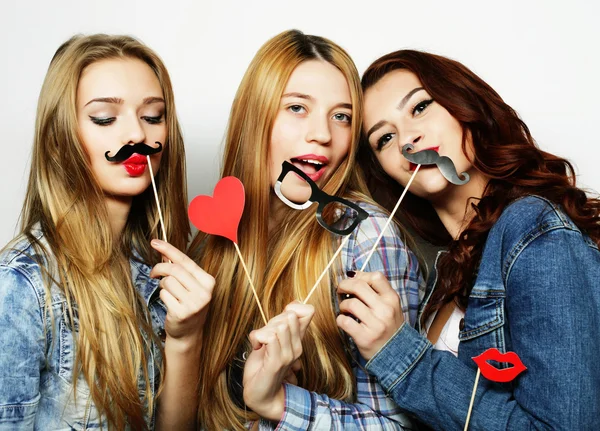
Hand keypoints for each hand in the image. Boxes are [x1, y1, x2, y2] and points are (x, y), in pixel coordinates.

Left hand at [150, 239, 213, 350]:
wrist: (188, 333)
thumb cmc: (188, 304)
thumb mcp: (189, 285)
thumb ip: (180, 268)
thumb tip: (163, 250)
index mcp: (208, 281)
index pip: (185, 261)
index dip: (168, 249)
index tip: (154, 242)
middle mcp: (204, 291)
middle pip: (175, 269)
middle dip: (160, 268)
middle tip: (154, 273)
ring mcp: (194, 303)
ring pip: (168, 282)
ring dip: (162, 285)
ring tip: (168, 292)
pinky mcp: (182, 313)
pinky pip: (164, 295)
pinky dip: (163, 296)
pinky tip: (169, 303)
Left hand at [243, 302, 313, 420]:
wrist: (260, 395)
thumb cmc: (262, 367)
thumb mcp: (272, 339)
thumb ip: (280, 323)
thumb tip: (293, 303)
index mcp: (297, 339)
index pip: (308, 311)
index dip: (293, 307)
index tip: (278, 320)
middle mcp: (296, 346)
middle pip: (288, 316)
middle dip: (271, 322)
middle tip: (264, 337)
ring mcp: (288, 355)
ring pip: (279, 326)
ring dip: (263, 332)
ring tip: (260, 344)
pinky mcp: (277, 362)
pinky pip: (270, 338)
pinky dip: (257, 339)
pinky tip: (257, 348)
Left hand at [336, 271, 403, 359]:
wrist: (397, 354)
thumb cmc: (389, 326)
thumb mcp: (390, 306)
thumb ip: (376, 291)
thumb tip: (353, 274)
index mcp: (392, 299)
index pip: (376, 277)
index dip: (361, 276)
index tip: (354, 280)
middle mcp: (385, 310)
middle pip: (359, 286)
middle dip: (344, 285)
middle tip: (341, 290)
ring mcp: (376, 324)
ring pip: (350, 303)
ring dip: (342, 305)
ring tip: (345, 309)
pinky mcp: (365, 338)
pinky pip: (345, 321)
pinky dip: (340, 319)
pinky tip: (344, 321)